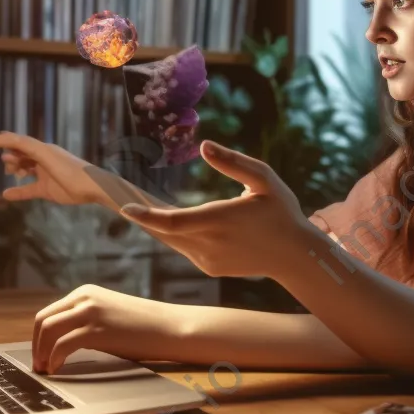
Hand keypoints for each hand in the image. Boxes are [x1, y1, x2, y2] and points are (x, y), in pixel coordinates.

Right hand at [0, 132, 97, 206]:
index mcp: (44, 149)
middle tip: (5, 162)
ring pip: (24, 169)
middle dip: (10, 155)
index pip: (19, 141)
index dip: (3, 140)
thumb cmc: (71, 171)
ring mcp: (45, 175)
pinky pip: (28, 190)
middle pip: (21, 154)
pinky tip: (6, 195)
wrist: (93, 188)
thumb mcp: (47, 157)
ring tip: (10, 173)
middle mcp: (43, 159)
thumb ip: (28, 148)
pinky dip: (17, 192)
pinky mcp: (47, 189)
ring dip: (15, 169)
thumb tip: (6, 139)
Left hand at [32, 284, 180, 372]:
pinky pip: (62, 345)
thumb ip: (85, 321)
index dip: (38, 338)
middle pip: (42, 320)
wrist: (169, 327)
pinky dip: (54, 359)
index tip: (39, 356)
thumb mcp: (108, 316)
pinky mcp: (96, 329)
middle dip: (35, 346)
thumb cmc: (142, 328)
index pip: (48, 313)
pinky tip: (57, 370)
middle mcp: (84, 298)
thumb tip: (59, 343)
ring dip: (41, 353)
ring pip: (47, 330)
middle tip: (38, 366)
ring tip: (46, 370)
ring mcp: (90, 312)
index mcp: (86, 293)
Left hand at [119, 140, 307, 278]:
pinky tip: (164, 219)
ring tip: (136, 204)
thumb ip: (234, 162)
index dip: (147, 216)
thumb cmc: (282, 211)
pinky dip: (173, 233)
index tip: (125, 207)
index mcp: (220, 220)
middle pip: (164, 231)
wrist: (295, 256)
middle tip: (119, 197)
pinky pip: (184, 247)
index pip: (173, 221)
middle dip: (142, 215)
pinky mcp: (209, 268)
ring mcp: (208, 260)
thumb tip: (204, 145)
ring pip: (172, 240)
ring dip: (155, 224)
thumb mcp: (264, 179)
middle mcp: (209, 244)